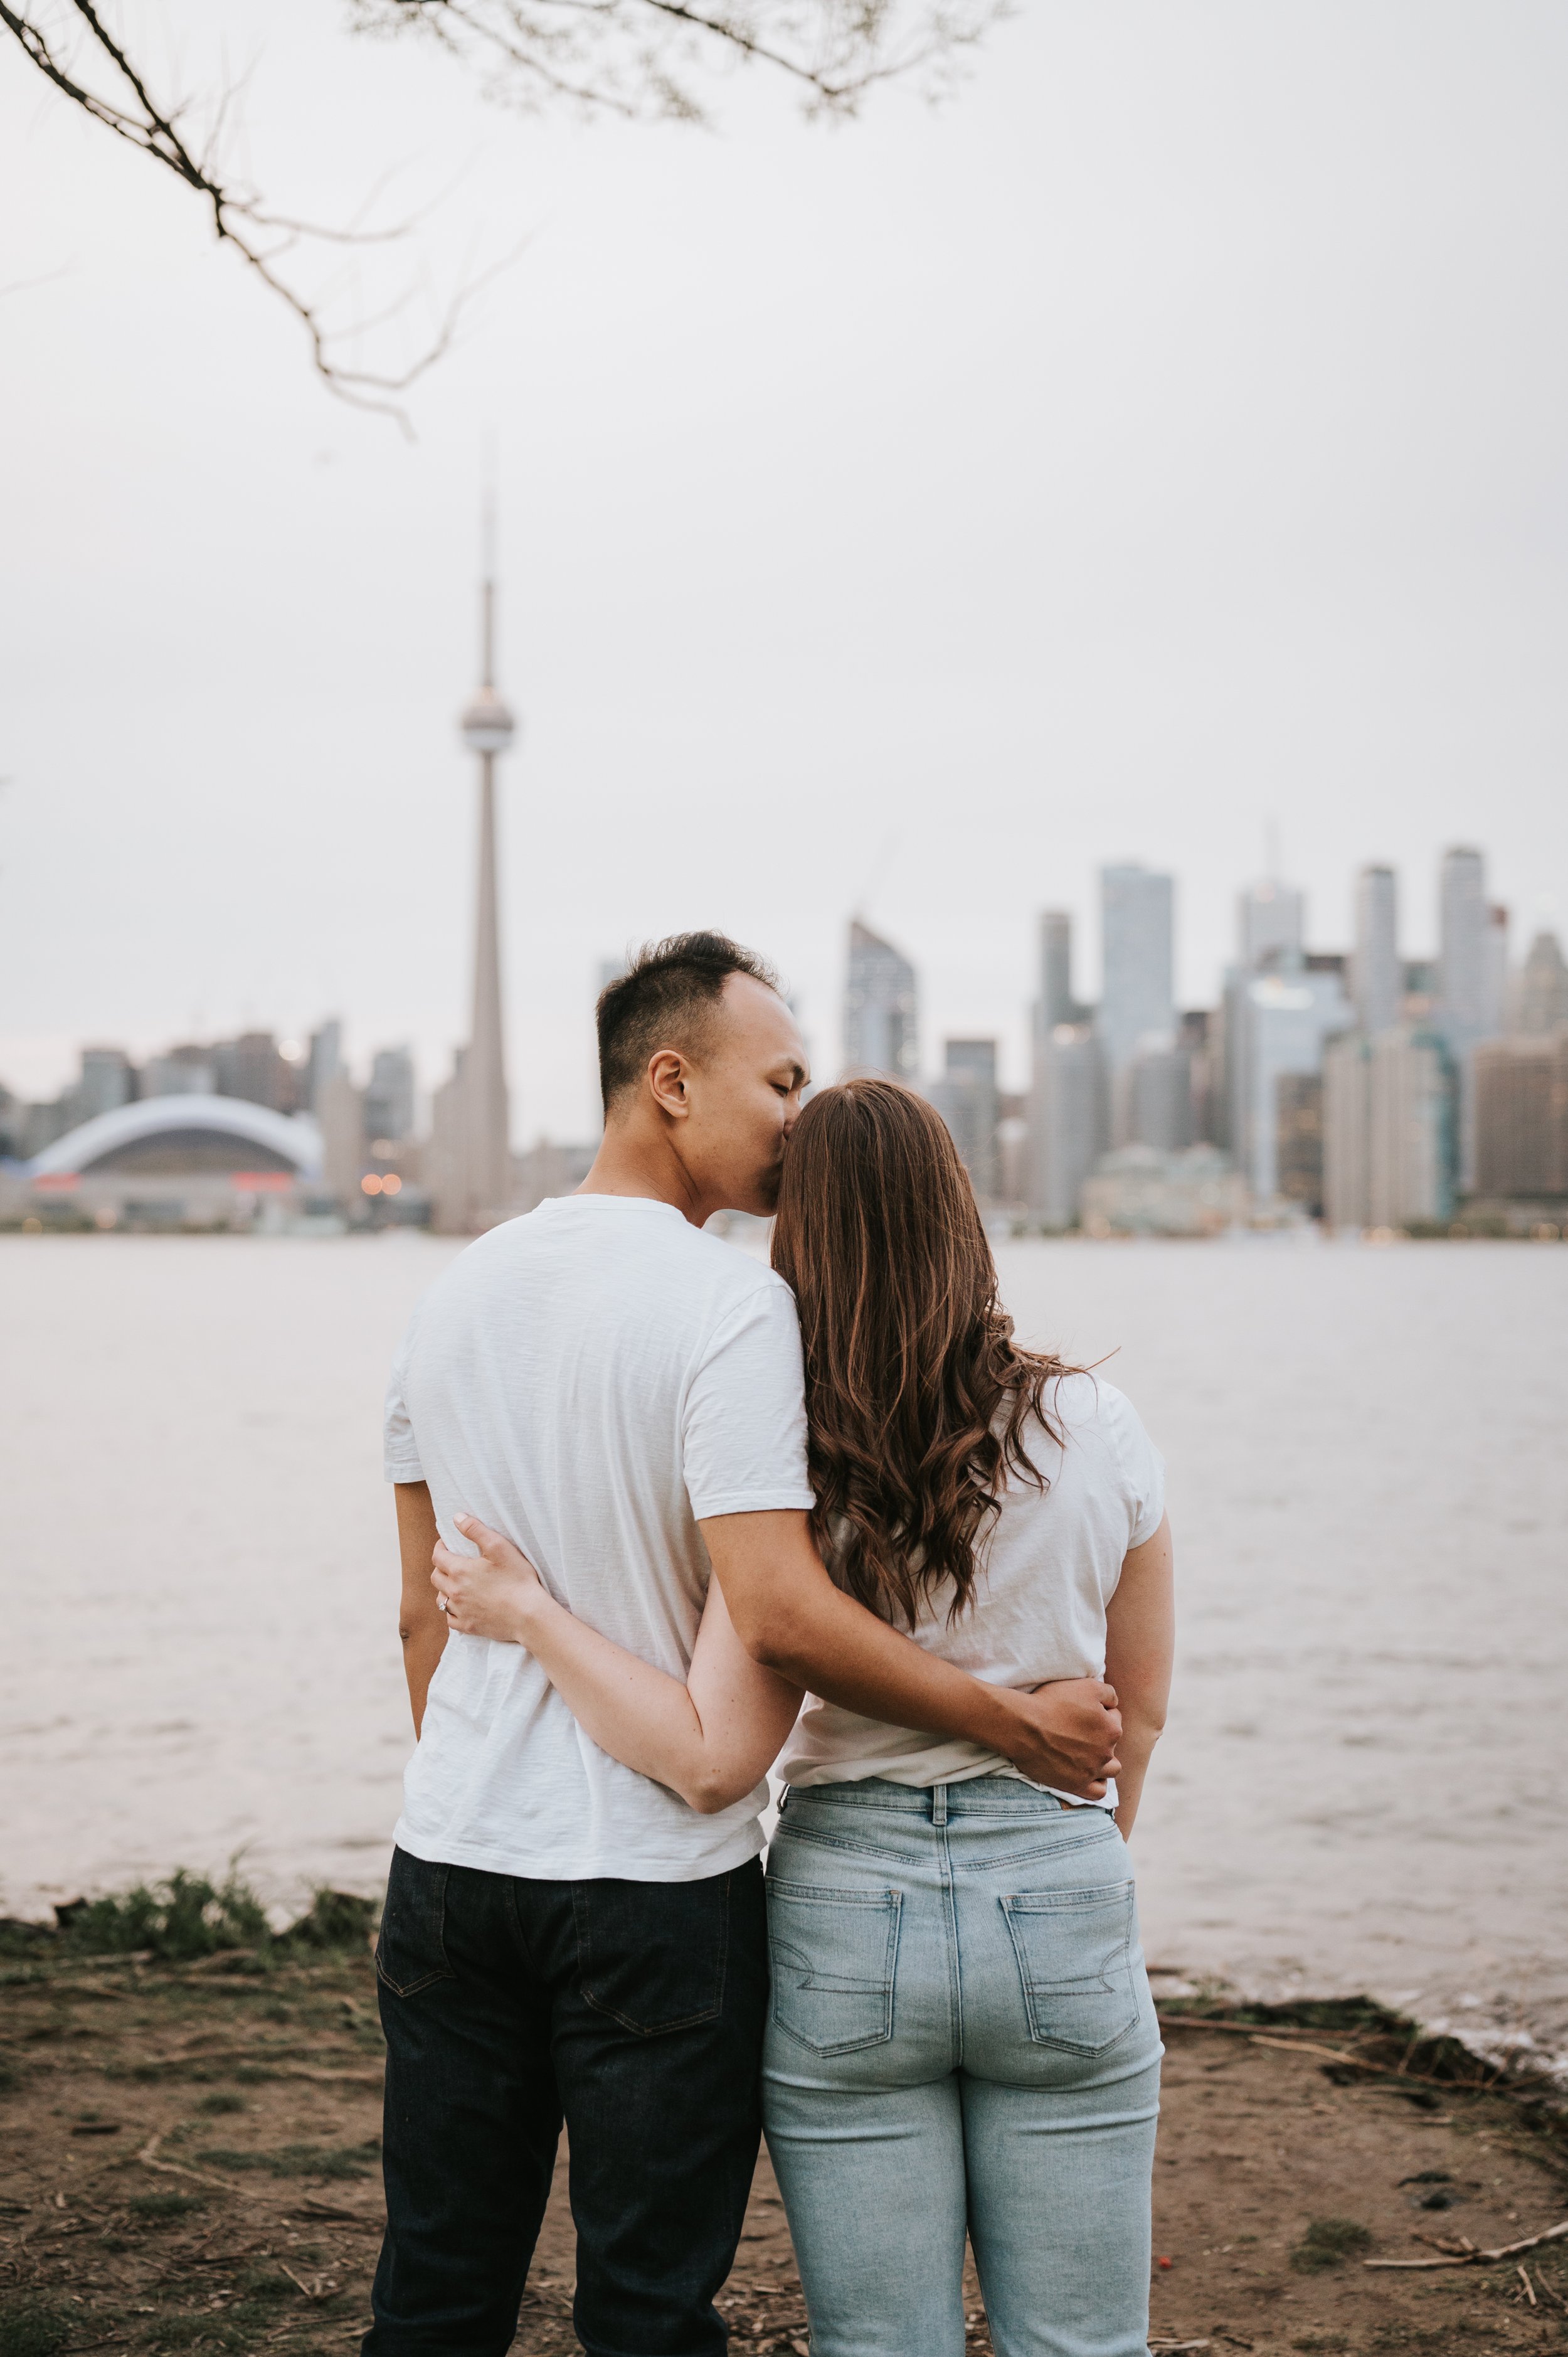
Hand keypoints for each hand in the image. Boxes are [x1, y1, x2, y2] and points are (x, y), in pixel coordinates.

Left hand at [431, 1514, 545, 1643]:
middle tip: (452, 1562)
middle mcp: (455, 1592)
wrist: (528, 1614)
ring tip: (456, 1584)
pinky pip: (450, 1618)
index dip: (440, 1547)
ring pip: (440, 1599)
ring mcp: (460, 1611)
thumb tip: (457, 1518)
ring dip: (444, 1589)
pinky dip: (452, 1611)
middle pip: (436, 1577)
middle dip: (441, 1567)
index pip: (438, 1556)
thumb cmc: (517, 1579)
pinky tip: (461, 1606)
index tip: (447, 1543)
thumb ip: (476, 1530)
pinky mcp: (468, 1627)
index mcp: (460, 1571)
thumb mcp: (499, 1547)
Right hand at [991, 1678, 1121, 1798]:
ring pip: (1112, 1769)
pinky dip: (1097, 1783)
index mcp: (1112, 1728)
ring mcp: (1092, 1771)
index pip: (1115, 1718)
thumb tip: (1114, 1704)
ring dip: (1105, 1761)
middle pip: (1112, 1743)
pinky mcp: (1076, 1785)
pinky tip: (1088, 1774)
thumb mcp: (1087, 1686)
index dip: (1100, 1711)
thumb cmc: (1053, 1703)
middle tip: (1080, 1729)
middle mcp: (1106, 1752)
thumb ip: (1109, 1694)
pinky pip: (1098, 1792)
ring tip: (1089, 1753)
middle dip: (1101, 1735)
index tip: (1083, 1711)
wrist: (1024, 1726)